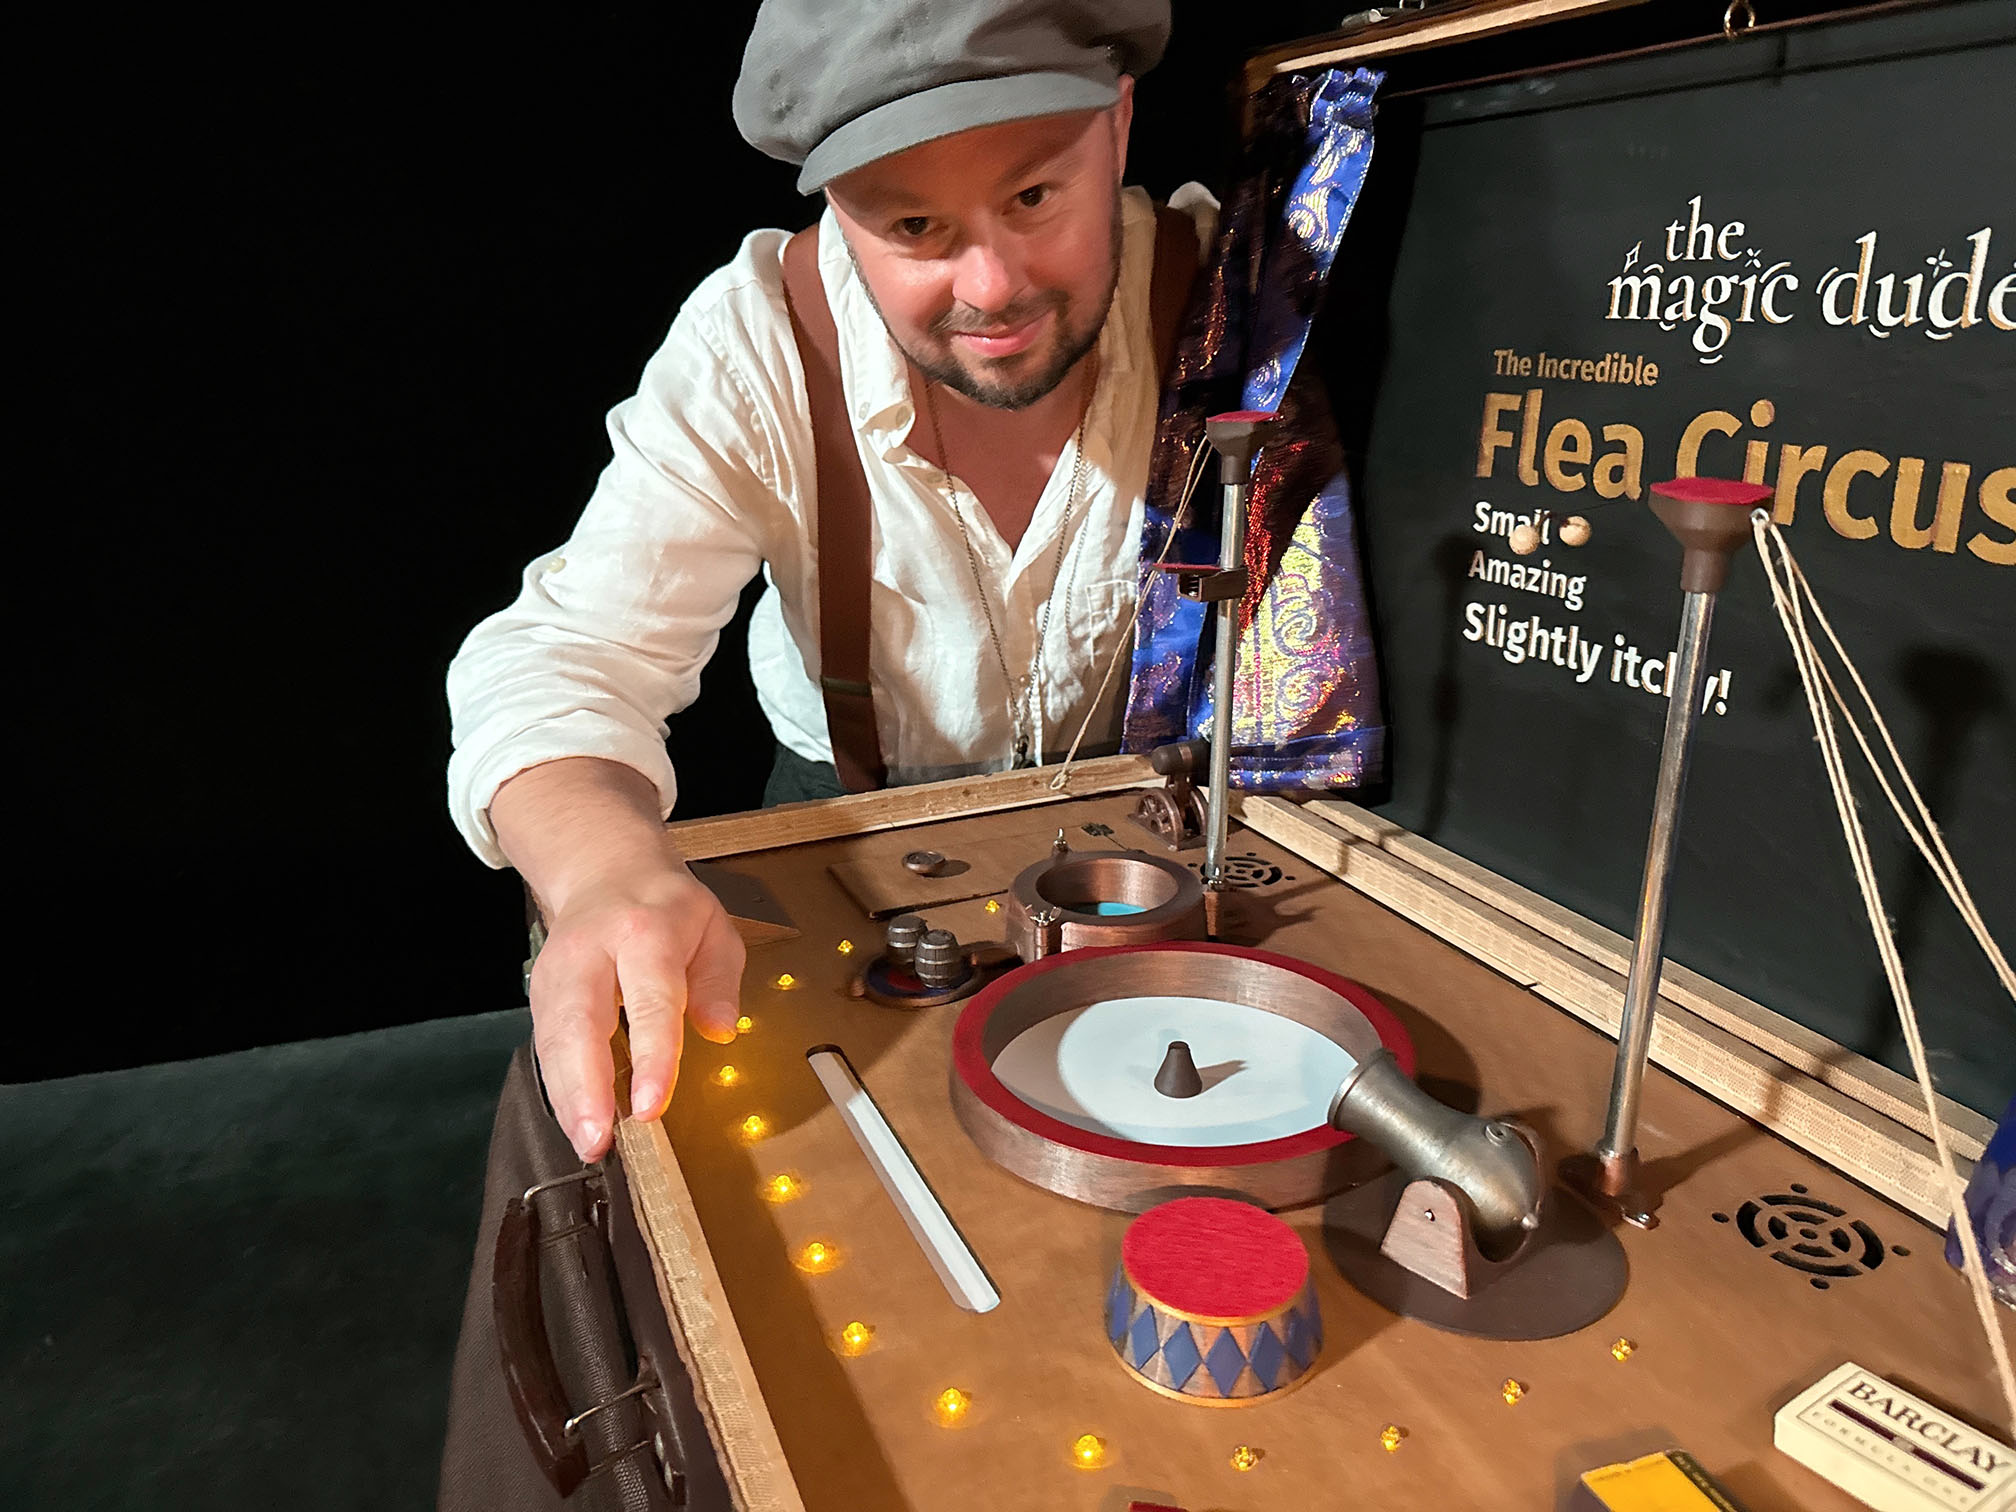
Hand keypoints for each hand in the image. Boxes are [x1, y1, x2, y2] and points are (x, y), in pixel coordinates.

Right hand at [528, 862, 744, 1160]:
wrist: (604, 869)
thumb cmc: (667, 907)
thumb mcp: (715, 927)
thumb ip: (719, 980)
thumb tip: (720, 1030)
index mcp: (645, 932)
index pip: (648, 999)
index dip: (650, 1055)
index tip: (650, 1106)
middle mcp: (591, 951)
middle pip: (579, 1022)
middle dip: (585, 1087)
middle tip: (597, 1139)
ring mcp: (557, 972)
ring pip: (553, 1040)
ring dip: (567, 1097)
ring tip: (587, 1143)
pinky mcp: (539, 993)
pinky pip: (545, 1046)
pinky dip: (560, 1088)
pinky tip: (576, 1120)